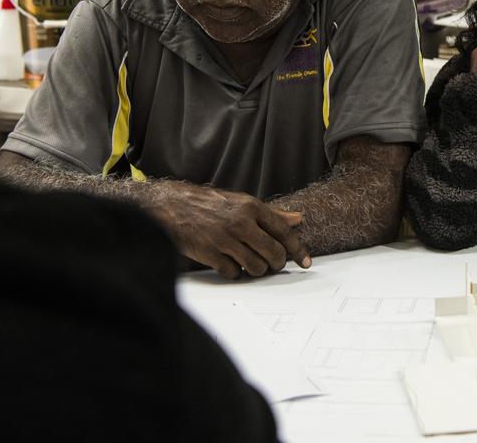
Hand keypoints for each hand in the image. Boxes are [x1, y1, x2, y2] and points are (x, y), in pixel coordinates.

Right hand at [143, 180, 311, 278]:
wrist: (170, 206)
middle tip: (274, 264)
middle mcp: (240, 222)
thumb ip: (271, 214)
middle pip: (274, 253)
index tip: (305, 262)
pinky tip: (231, 264)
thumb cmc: (208, 204)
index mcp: (251, 207)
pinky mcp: (210, 254)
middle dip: (278, 264)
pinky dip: (236, 273)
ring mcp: (224, 239)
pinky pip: (235, 273)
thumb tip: (298, 219)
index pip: (284, 232)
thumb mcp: (241, 203)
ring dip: (258, 270)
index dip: (298, 249)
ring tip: (252, 264)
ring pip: (257, 267)